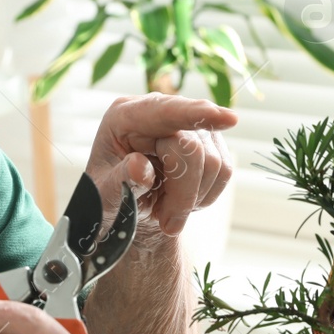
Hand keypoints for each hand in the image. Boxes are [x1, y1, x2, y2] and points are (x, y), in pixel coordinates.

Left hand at [85, 93, 235, 236]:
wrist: (128, 209)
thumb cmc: (110, 197)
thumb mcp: (104, 196)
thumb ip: (120, 181)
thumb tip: (139, 167)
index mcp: (125, 118)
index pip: (163, 111)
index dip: (194, 114)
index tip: (228, 119)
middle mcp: (159, 114)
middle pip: (192, 148)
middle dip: (183, 194)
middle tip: (166, 222)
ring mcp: (189, 126)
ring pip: (213, 162)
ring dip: (192, 199)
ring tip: (166, 210)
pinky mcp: (210, 142)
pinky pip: (224, 171)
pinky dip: (204, 196)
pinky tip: (180, 201)